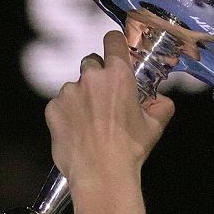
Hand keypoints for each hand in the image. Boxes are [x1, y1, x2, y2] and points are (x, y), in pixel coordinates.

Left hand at [45, 30, 175, 184]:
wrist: (101, 174)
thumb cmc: (130, 149)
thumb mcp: (155, 126)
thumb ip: (161, 106)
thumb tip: (161, 100)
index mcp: (118, 75)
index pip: (112, 40)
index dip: (114, 44)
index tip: (115, 53)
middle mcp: (91, 77)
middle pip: (91, 62)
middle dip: (98, 76)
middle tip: (105, 99)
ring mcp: (68, 92)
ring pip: (75, 86)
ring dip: (81, 97)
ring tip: (90, 122)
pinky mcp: (52, 108)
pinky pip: (59, 104)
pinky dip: (67, 113)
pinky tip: (77, 131)